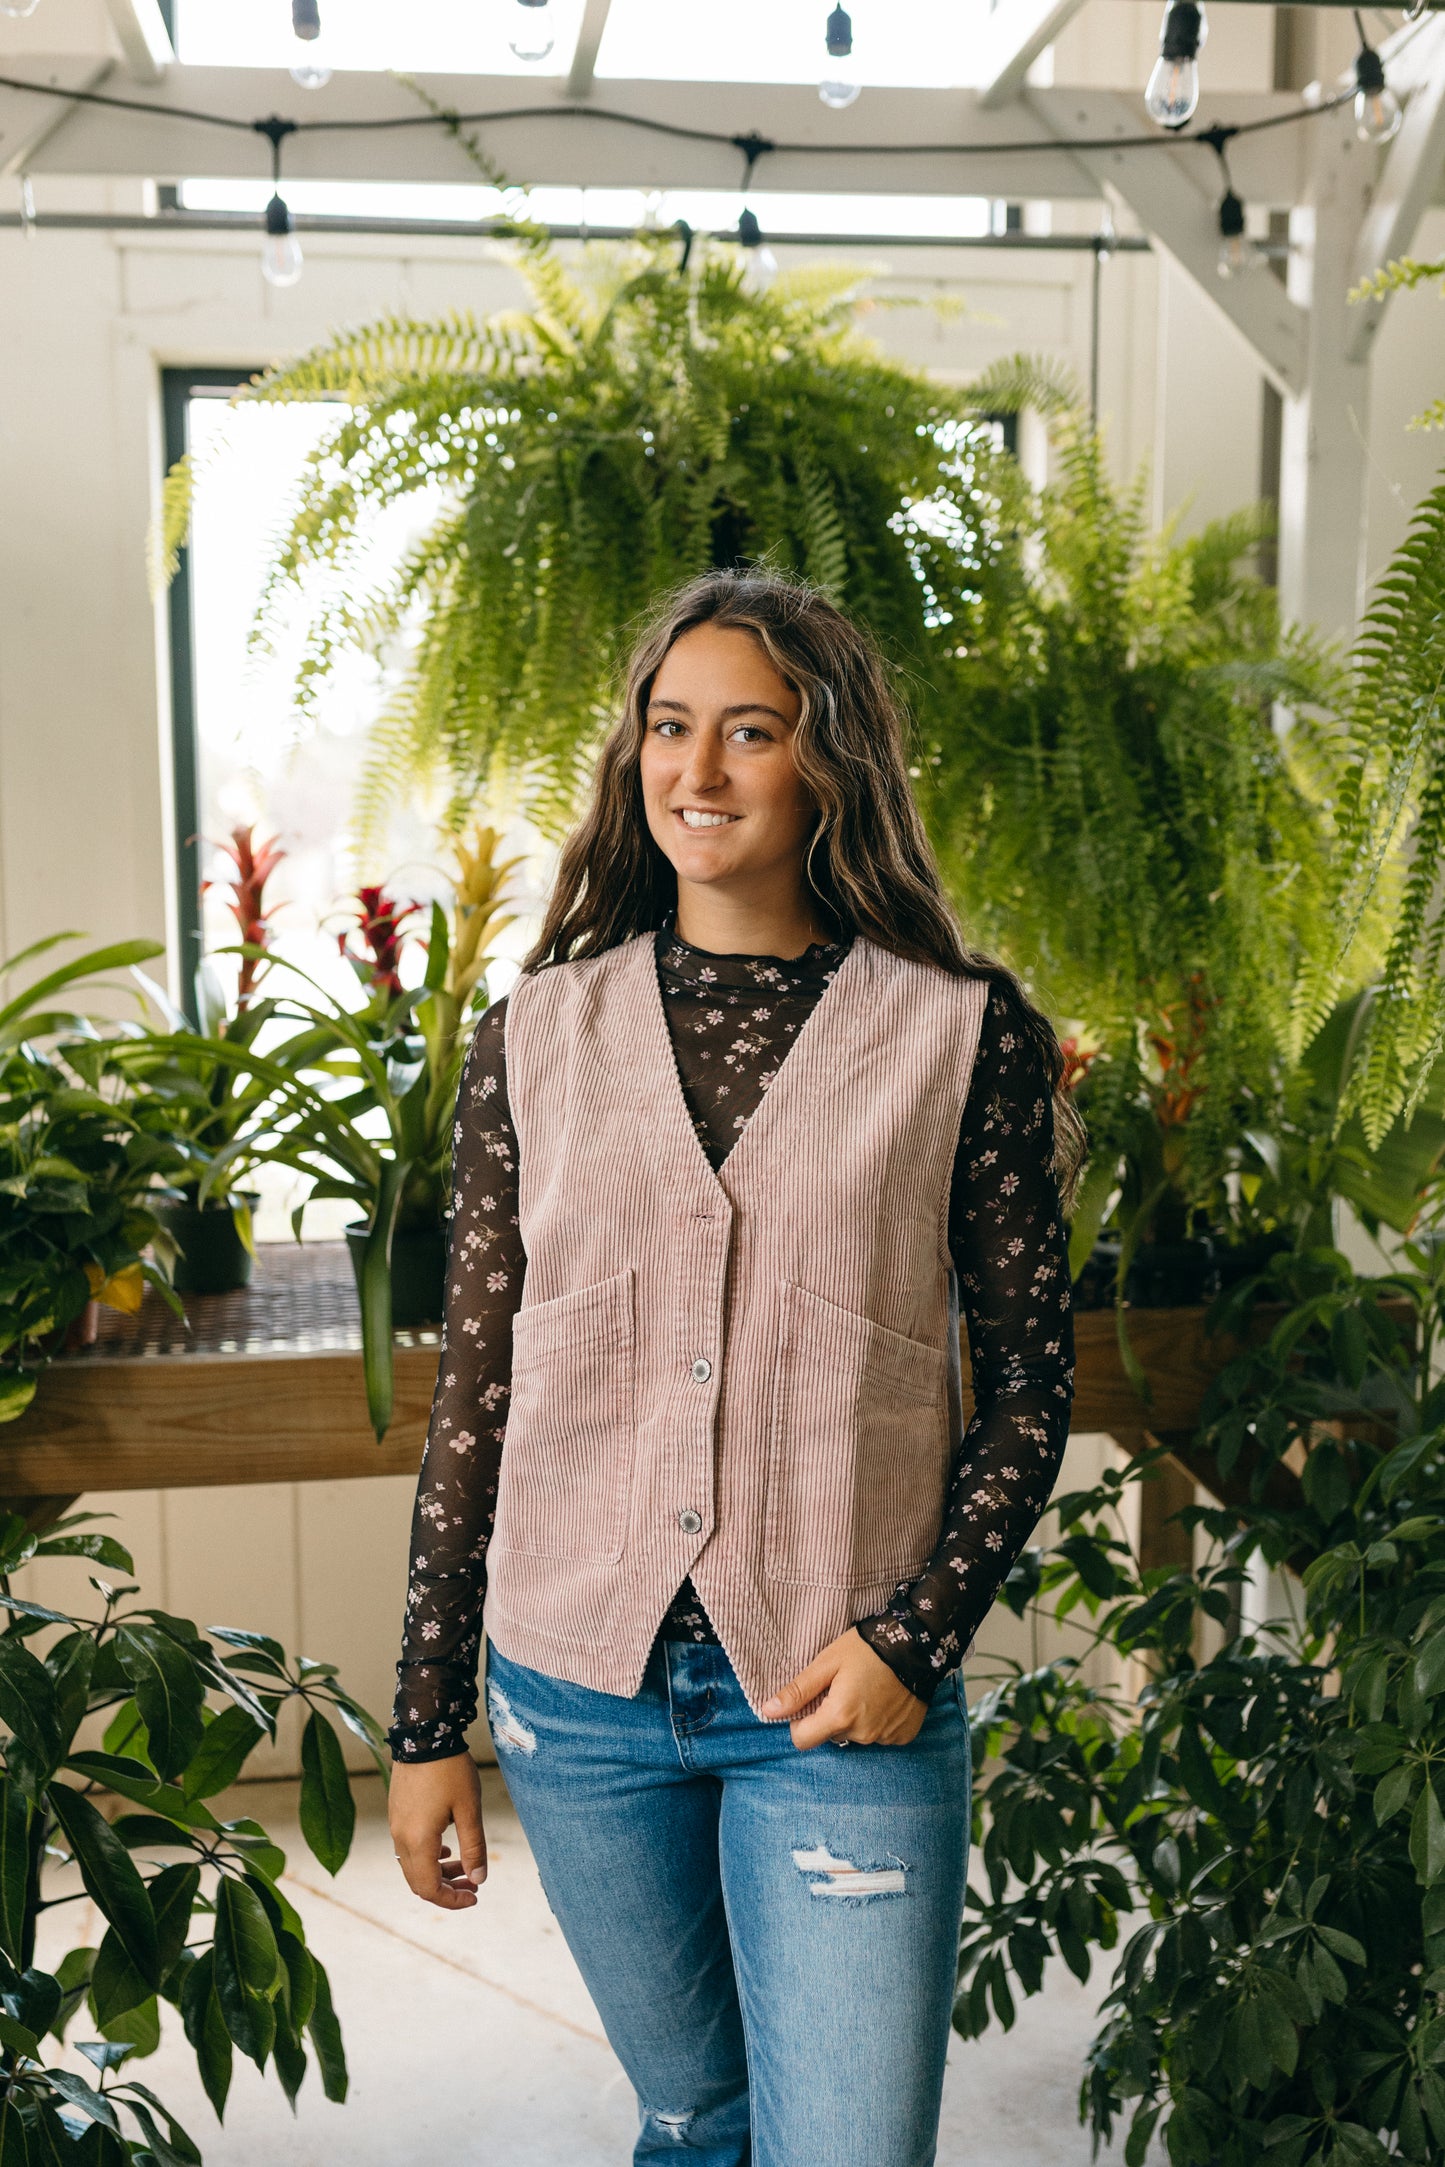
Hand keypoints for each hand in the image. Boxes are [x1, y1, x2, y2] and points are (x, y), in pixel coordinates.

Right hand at [389, 1753, 487, 1908]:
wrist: (424, 1733)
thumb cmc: (450, 1769)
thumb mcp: (469, 1809)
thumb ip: (474, 1847)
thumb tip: (479, 1879)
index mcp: (418, 1841)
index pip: (430, 1889)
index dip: (452, 1900)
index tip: (475, 1895)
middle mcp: (401, 1837)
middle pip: (418, 1881)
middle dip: (446, 1889)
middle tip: (473, 1884)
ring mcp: (395, 1825)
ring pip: (412, 1865)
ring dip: (437, 1872)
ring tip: (464, 1867)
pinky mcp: (396, 1813)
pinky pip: (408, 1848)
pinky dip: (427, 1856)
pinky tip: (446, 1848)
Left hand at [760, 1629, 927, 1750]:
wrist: (916, 1643)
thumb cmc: (867, 1648)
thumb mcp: (827, 1662)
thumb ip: (798, 1690)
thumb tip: (768, 1711)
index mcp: (840, 1716)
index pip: (802, 1740)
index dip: (800, 1723)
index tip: (811, 1702)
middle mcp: (863, 1734)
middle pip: (831, 1735)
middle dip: (831, 1716)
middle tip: (844, 1686)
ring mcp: (885, 1737)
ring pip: (856, 1735)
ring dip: (855, 1718)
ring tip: (866, 1689)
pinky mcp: (903, 1736)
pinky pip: (880, 1734)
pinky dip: (878, 1720)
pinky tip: (884, 1697)